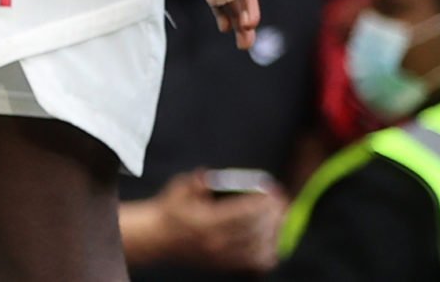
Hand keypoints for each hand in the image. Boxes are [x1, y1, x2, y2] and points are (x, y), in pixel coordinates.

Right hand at [132, 173, 285, 270]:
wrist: (158, 237)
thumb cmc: (170, 209)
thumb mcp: (179, 187)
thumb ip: (197, 181)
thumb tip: (210, 175)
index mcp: (205, 223)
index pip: (242, 213)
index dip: (261, 202)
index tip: (273, 191)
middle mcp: (215, 242)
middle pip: (254, 230)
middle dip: (273, 215)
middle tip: (282, 202)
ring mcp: (221, 256)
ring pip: (258, 248)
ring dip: (274, 232)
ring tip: (281, 217)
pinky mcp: (225, 264)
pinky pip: (254, 263)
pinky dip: (269, 252)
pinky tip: (273, 239)